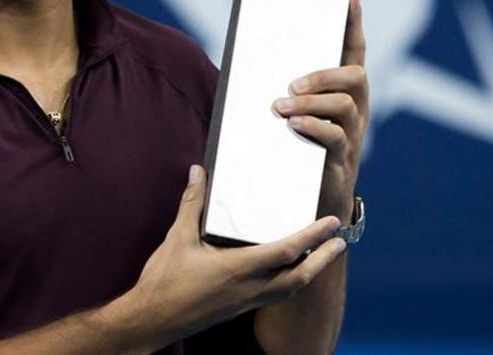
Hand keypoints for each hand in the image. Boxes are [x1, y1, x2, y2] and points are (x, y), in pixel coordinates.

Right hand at [104, 165, 347, 351]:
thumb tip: (199, 172)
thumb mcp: (177, 238)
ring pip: (290, 289)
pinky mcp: (239, 309)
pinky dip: (289, 283)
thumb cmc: (164, 280)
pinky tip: (286, 273)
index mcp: (239, 268)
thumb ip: (192, 204)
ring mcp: (246, 301)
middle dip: (323, 258)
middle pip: (300, 276)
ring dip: (310, 272)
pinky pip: (275, 296)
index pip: (287, 251)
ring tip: (321, 257)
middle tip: (340, 242)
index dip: (313, 236)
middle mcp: (250, 288)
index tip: (331, 223)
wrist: (152, 320)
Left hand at [271, 0, 368, 219]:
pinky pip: (336, 139)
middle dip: (324, 73)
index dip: (354, 24)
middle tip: (291, 82)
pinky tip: (293, 126)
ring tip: (281, 107)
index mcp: (340, 93)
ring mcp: (352, 137)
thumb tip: (238, 55)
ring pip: (345, 107)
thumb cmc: (287, 151)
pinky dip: (314, 128)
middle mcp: (353, 112)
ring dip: (312, 102)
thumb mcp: (283, 114)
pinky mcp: (342, 163)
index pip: (352, 52)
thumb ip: (273, 89)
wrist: (302, 205)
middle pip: (355, 77)